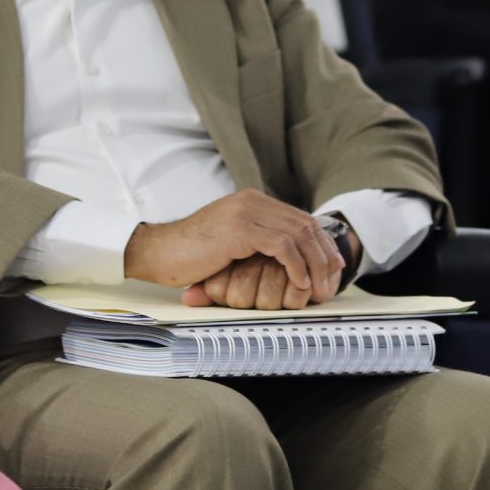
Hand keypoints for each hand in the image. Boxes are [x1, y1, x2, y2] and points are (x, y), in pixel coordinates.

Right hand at [125, 190, 344, 299]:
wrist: (157, 252)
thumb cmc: (189, 255)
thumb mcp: (230, 244)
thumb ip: (255, 243)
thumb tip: (287, 260)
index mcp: (251, 202)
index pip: (300, 218)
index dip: (321, 242)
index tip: (332, 266)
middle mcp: (252, 202)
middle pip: (305, 224)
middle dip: (324, 254)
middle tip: (332, 280)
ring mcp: (246, 212)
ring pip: (299, 234)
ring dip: (314, 263)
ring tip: (318, 287)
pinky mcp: (240, 229)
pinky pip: (283, 245)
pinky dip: (296, 265)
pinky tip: (299, 282)